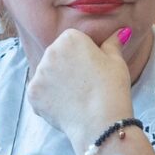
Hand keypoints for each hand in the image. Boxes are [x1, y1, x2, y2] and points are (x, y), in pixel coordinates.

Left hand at [27, 27, 132, 146]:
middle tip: (84, 84)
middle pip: (56, 56)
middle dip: (66, 67)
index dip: (83, 56)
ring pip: (47, 75)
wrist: (101, 122)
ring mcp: (38, 73)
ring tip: (75, 97)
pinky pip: (39, 93)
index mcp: (70, 38)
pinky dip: (49, 100)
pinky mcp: (32, 93)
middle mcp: (50, 52)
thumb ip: (112, 43)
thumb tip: (121, 32)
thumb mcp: (116, 61)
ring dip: (56, 83)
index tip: (91, 69)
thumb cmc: (111, 89)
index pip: (72, 41)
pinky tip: (65, 105)